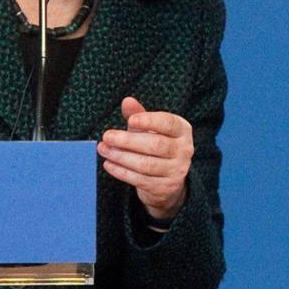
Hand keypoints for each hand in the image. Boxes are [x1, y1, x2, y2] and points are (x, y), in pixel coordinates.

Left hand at [98, 96, 193, 220]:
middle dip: (128, 141)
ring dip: (121, 157)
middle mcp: (184, 150)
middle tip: (107, 136)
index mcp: (182, 130)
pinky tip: (109, 164)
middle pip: (156, 145)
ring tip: (104, 150)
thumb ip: (139, 115)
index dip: (149, 121)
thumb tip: (127, 101)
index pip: (168, 123)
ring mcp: (177, 170)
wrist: (167, 180)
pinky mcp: (166, 187)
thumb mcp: (150, 128)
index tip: (130, 121)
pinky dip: (122, 172)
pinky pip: (140, 180)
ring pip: (146, 164)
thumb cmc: (156, 146)